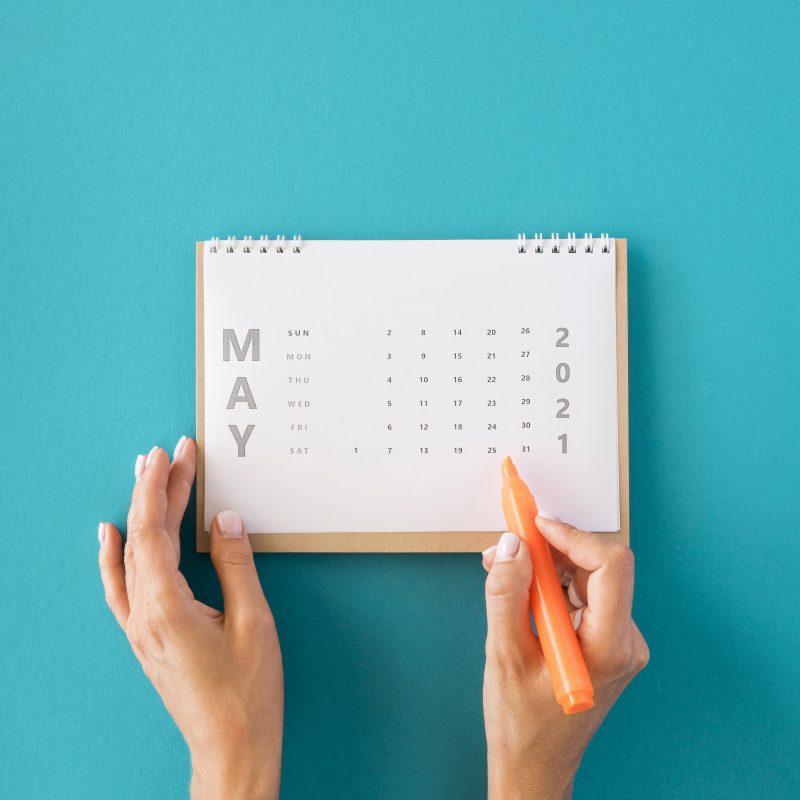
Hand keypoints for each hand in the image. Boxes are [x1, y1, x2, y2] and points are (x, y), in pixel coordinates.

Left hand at [98, 438, 282, 799]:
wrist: (231, 747)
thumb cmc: (247, 691)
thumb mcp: (252, 621)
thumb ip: (235, 564)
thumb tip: (225, 519)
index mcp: (167, 606)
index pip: (155, 530)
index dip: (165, 486)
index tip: (175, 453)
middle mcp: (143, 614)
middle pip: (141, 538)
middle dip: (156, 490)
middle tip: (169, 453)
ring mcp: (139, 629)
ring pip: (129, 557)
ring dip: (137, 514)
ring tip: (143, 476)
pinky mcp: (145, 639)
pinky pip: (119, 587)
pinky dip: (112, 556)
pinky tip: (107, 537)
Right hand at [482, 517, 648, 799]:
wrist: (533, 767)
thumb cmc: (521, 724)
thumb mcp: (504, 654)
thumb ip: (507, 595)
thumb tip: (511, 546)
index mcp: (609, 647)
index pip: (610, 567)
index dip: (572, 536)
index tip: (534, 525)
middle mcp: (624, 641)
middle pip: (598, 568)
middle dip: (551, 549)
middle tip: (507, 546)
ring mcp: (617, 643)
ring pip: (588, 579)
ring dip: (546, 566)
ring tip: (504, 571)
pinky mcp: (604, 643)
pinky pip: (582, 597)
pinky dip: (550, 585)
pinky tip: (520, 591)